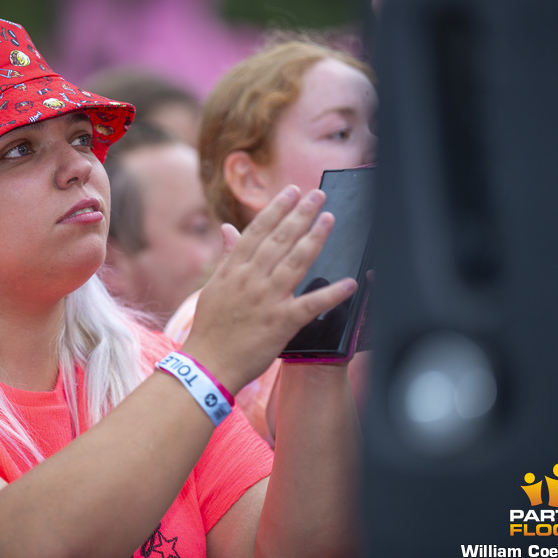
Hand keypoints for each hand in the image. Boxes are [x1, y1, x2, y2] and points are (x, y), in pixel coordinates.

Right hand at [183, 186, 357, 391]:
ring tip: (329, 219)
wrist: (207, 365)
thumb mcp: (213, 287)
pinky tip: (349, 283)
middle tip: (318, 195)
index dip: (276, 210)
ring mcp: (266, 300)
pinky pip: (311, 305)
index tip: (291, 192)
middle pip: (279, 240)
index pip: (257, 232)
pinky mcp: (280, 323)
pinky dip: (331, 294)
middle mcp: (250, 280)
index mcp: (233, 270)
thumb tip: (227, 228)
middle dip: (300, 214)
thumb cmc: (210, 328)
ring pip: (296, 263)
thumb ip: (226, 257)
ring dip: (315, 239)